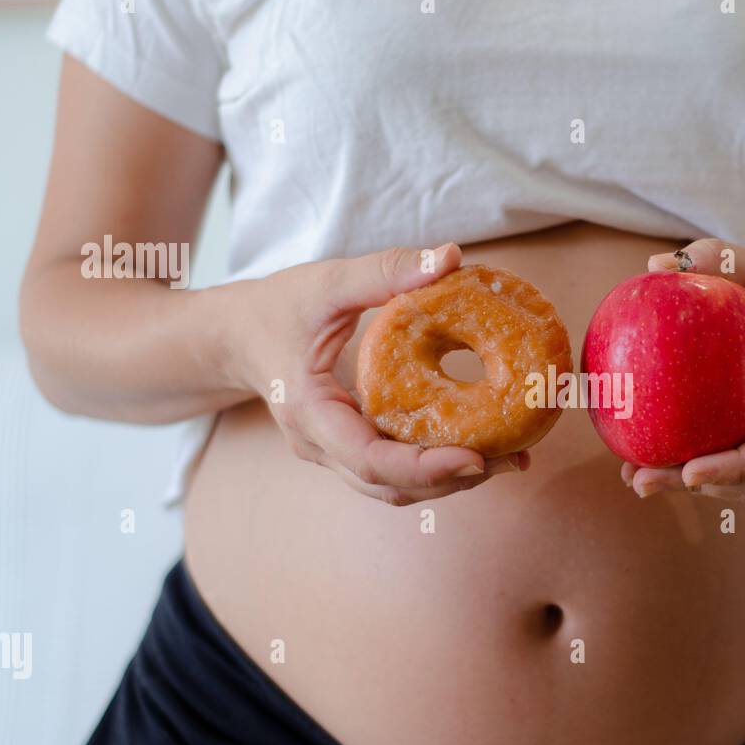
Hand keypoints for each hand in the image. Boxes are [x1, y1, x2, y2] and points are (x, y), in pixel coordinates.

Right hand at [229, 243, 526, 505]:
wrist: (232, 336)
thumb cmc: (274, 307)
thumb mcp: (325, 282)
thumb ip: (385, 270)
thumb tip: (451, 257)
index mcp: (311, 413)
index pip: (369, 459)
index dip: (424, 467)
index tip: (475, 457)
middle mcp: (321, 446)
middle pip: (390, 486)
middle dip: (452, 481)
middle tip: (513, 459)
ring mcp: (333, 453)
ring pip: (394, 487)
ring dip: (450, 481)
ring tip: (509, 459)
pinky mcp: (349, 447)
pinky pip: (394, 471)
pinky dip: (435, 467)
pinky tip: (479, 448)